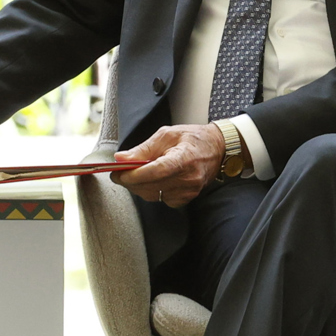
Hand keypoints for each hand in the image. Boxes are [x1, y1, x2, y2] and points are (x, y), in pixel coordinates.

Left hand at [110, 124, 224, 207]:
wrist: (217, 148)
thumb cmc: (192, 138)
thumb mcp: (166, 135)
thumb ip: (143, 149)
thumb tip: (121, 158)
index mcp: (184, 158)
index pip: (155, 172)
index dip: (134, 175)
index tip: (118, 173)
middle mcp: (188, 178)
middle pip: (151, 186)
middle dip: (130, 182)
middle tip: (118, 174)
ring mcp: (189, 191)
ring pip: (154, 196)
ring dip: (138, 187)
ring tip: (132, 176)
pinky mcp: (188, 198)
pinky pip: (162, 200)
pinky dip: (151, 192)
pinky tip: (151, 182)